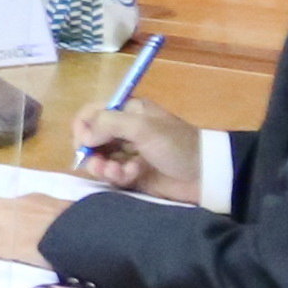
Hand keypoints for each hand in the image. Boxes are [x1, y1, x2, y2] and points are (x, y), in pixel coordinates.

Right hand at [71, 105, 200, 199]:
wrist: (204, 174)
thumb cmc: (175, 144)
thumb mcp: (142, 127)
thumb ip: (107, 124)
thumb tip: (84, 138)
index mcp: (127, 111)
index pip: (91, 113)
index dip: (83, 127)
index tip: (84, 142)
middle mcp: (124, 130)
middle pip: (91, 138)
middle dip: (91, 151)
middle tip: (98, 162)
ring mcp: (128, 153)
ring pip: (99, 159)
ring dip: (103, 166)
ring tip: (117, 172)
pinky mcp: (132, 174)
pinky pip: (112, 175)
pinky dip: (117, 176)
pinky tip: (130, 176)